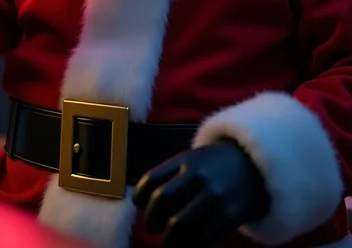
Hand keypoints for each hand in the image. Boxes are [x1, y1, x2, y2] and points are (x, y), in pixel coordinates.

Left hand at [132, 143, 269, 247]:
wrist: (258, 164)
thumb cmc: (218, 165)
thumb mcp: (195, 159)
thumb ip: (173, 176)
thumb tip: (147, 204)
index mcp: (185, 160)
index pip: (152, 178)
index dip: (140, 195)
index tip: (140, 205)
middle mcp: (198, 175)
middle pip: (163, 200)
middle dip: (152, 220)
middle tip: (153, 228)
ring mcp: (214, 194)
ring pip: (180, 224)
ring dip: (169, 240)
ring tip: (169, 243)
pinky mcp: (229, 214)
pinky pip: (201, 237)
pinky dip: (190, 246)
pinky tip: (188, 244)